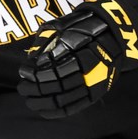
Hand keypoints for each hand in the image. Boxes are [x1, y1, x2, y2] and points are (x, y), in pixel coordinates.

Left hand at [18, 0, 137, 118]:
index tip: (23, 71)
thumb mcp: (64, 26)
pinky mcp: (95, 94)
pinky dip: (56, 111)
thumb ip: (48, 41)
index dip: (33, 73)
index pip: (49, 69)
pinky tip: (43, 111)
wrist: (115, 35)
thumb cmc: (85, 29)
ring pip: (62, 98)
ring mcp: (91, 83)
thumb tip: (32, 58)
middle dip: (34, 88)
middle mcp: (85, 69)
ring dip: (42, 102)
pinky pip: (74, 107)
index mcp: (77, 52)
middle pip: (54, 85)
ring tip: (29, 100)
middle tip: (22, 87)